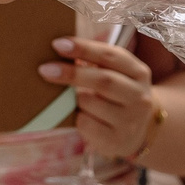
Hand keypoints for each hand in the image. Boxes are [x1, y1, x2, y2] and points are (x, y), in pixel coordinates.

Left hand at [39, 36, 154, 161]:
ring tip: (69, 97)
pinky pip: (86, 124)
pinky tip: (79, 115)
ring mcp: (131, 120)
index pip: (110, 56)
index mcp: (138, 72)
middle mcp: (139, 96)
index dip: (83, 48)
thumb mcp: (115, 75)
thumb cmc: (115, 95)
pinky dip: (76, 116)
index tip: (57, 44)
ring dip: (73, 97)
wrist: (137, 133)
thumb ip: (94, 62)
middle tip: (45, 69)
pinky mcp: (117, 140)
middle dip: (72, 73)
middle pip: (103, 80)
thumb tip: (57, 51)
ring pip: (90, 102)